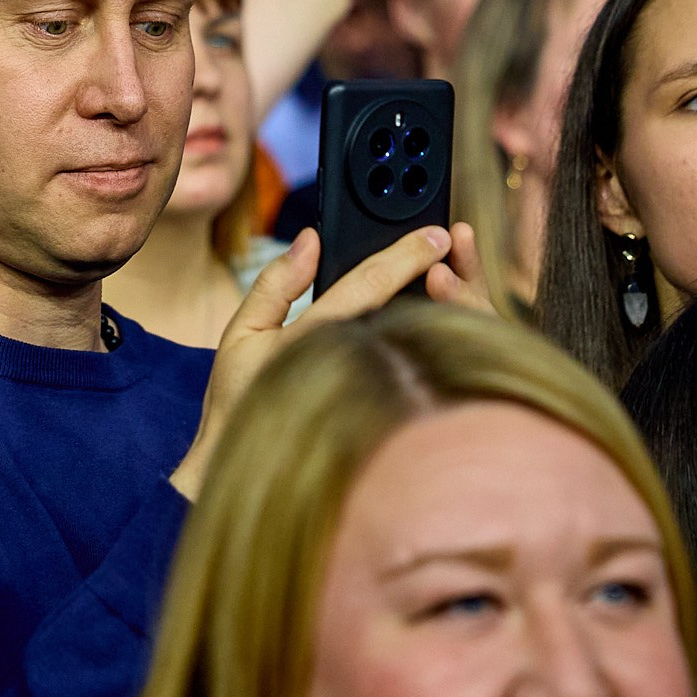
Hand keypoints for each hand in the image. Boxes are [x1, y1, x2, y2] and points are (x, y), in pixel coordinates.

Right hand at [171, 222, 483, 497]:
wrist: (245, 461)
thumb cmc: (239, 397)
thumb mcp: (243, 332)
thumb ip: (275, 283)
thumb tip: (310, 240)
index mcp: (312, 339)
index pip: (369, 285)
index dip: (407, 254)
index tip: (437, 234)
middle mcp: (347, 365)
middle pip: (407, 312)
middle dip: (437, 279)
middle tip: (457, 250)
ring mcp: (368, 394)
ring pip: (416, 345)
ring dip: (440, 312)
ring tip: (451, 283)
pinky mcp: (380, 417)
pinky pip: (413, 376)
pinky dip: (428, 348)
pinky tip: (436, 330)